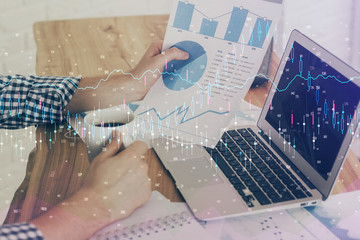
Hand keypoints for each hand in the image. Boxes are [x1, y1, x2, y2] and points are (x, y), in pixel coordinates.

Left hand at [66, 41, 188, 112]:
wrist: (134, 89)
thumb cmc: (142, 74)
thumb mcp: (159, 61)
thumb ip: (172, 54)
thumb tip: (185, 53)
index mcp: (157, 47)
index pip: (174, 43)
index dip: (184, 45)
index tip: (195, 48)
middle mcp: (160, 55)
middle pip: (176, 54)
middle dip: (185, 57)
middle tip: (198, 59)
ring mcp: (161, 65)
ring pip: (176, 64)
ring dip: (183, 67)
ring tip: (196, 69)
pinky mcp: (162, 74)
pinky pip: (173, 72)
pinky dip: (179, 74)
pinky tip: (187, 77)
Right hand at [79, 135, 150, 220]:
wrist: (95, 207)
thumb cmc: (96, 184)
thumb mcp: (100, 159)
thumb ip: (112, 145)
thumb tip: (117, 136)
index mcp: (131, 157)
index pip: (141, 145)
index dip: (134, 147)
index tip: (128, 151)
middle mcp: (142, 168)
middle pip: (141, 160)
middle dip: (132, 163)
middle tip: (118, 170)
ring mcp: (145, 182)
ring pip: (142, 174)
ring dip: (134, 176)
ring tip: (119, 183)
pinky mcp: (146, 194)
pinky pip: (143, 187)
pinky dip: (136, 188)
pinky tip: (123, 191)